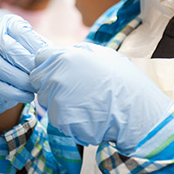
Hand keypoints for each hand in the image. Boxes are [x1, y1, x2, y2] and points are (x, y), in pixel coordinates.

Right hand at [0, 15, 48, 114]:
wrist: (1, 73)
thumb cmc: (26, 57)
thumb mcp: (34, 47)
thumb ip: (43, 48)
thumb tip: (55, 56)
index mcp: (7, 24)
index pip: (21, 33)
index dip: (36, 48)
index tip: (49, 60)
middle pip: (8, 49)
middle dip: (28, 65)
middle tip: (42, 76)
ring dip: (21, 80)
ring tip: (37, 87)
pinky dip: (13, 92)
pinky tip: (28, 96)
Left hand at [30, 43, 172, 153]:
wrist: (135, 111)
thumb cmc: (123, 80)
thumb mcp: (102, 54)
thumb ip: (77, 52)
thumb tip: (65, 52)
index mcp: (64, 57)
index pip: (39, 58)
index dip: (48, 64)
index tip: (58, 70)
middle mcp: (55, 77)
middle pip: (39, 80)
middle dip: (50, 83)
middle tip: (73, 89)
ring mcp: (56, 100)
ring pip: (47, 100)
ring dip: (59, 102)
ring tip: (84, 102)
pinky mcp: (60, 120)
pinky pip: (57, 118)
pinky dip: (68, 118)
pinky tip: (86, 114)